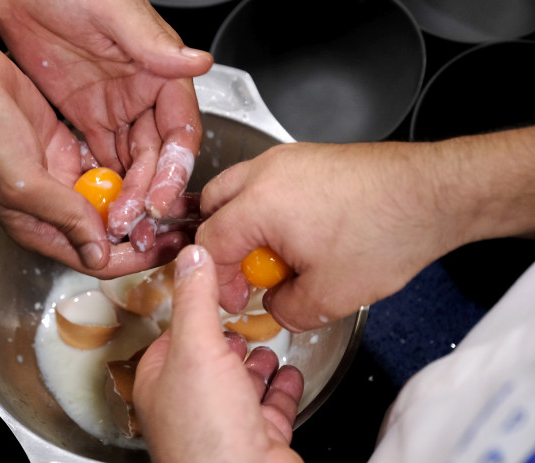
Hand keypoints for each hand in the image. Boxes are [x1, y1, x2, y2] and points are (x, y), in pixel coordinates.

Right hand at [0, 7, 187, 276]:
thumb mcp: (23, 182)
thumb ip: (65, 217)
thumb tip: (99, 253)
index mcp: (37, 227)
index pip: (93, 258)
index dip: (131, 258)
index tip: (164, 250)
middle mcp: (51, 208)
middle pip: (106, 234)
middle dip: (142, 234)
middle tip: (177, 228)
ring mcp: (61, 179)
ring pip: (109, 203)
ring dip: (137, 206)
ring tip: (171, 204)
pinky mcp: (66, 151)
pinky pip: (104, 171)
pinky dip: (127, 175)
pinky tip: (152, 173)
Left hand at [134, 245, 303, 462]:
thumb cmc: (208, 430)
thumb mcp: (197, 348)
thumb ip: (197, 299)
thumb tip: (192, 255)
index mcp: (161, 384)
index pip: (172, 337)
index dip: (191, 312)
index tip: (209, 290)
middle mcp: (189, 407)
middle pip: (208, 362)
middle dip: (227, 339)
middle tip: (241, 316)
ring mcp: (225, 425)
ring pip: (240, 385)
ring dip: (254, 363)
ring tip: (267, 342)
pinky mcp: (259, 440)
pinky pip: (271, 408)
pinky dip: (281, 389)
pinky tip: (290, 374)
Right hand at [196, 141, 463, 330]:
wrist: (435, 193)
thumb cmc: (387, 232)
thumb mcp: (330, 297)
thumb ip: (286, 310)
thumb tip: (277, 305)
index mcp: (259, 204)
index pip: (210, 242)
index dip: (218, 279)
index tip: (238, 298)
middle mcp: (266, 172)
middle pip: (212, 206)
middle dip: (221, 245)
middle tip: (247, 273)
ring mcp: (288, 159)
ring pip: (239, 189)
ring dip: (243, 224)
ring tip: (274, 253)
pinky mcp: (310, 157)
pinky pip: (268, 182)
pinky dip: (268, 208)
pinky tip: (300, 233)